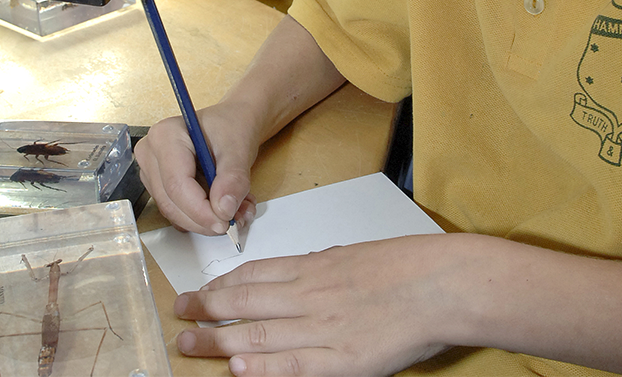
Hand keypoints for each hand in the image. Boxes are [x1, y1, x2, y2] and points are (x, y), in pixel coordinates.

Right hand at [135, 103, 258, 235]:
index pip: (177, 184)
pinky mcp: (160, 187)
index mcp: (166, 135)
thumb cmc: (231, 127)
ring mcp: (152, 172)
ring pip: (173, 212)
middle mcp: (151, 153)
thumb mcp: (239, 150)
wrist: (232, 124)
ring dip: (206, 220)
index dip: (200, 210)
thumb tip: (224, 209)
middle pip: (171, 202)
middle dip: (204, 219)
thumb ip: (233, 179)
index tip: (225, 222)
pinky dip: (202, 218)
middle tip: (235, 221)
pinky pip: (177, 212)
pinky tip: (224, 206)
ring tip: (237, 210)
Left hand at [173, 235, 460, 376]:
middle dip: (206, 309)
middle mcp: (309, 294)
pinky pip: (294, 365)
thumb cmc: (408, 267)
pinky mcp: (343, 359)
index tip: (198, 291)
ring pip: (258, 333)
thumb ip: (322, 267)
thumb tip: (295, 272)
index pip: (253, 275)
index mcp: (314, 267)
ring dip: (218, 340)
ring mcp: (323, 327)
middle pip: (244, 302)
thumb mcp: (354, 255)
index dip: (220, 284)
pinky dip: (264, 367)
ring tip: (189, 345)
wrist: (442, 283)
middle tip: (179, 315)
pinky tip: (239, 369)